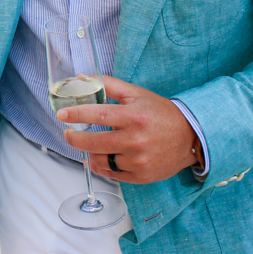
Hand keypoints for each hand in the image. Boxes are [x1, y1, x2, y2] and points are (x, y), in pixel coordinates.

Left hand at [57, 75, 198, 184]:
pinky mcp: (141, 175)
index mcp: (133, 117)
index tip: (61, 115)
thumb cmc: (161, 113)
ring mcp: (138, 160)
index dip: (76, 115)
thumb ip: (109, 85)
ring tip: (87, 145)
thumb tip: (83, 77)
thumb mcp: (137, 94)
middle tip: (69, 133)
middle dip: (75, 138)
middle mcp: (136, 140)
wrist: (191, 136)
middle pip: (94, 143)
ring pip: (101, 160)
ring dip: (89, 153)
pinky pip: (112, 174)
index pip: (98, 116)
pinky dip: (101, 166)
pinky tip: (98, 158)